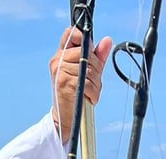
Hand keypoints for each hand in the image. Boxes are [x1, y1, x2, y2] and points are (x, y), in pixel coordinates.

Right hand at [50, 27, 111, 144]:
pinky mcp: (64, 83)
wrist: (65, 118)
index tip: (91, 51)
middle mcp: (57, 60)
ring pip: (88, 69)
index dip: (83, 38)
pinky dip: (93, 92)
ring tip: (91, 92)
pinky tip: (90, 98)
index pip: (70, 33)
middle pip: (85, 52)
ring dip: (95, 83)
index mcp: (61, 54)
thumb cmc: (76, 94)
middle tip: (93, 82)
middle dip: (96, 68)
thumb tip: (107, 40)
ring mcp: (59, 71)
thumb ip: (97, 57)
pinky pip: (87, 82)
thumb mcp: (88, 72)